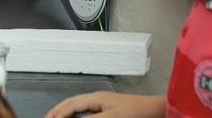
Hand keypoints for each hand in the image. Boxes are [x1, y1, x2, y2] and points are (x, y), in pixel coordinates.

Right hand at [46, 92, 165, 117]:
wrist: (154, 110)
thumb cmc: (136, 111)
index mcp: (96, 98)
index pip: (70, 106)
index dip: (58, 114)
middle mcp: (97, 99)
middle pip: (71, 103)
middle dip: (58, 111)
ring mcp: (102, 103)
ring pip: (78, 107)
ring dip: (66, 113)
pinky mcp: (108, 109)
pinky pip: (86, 110)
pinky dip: (76, 114)